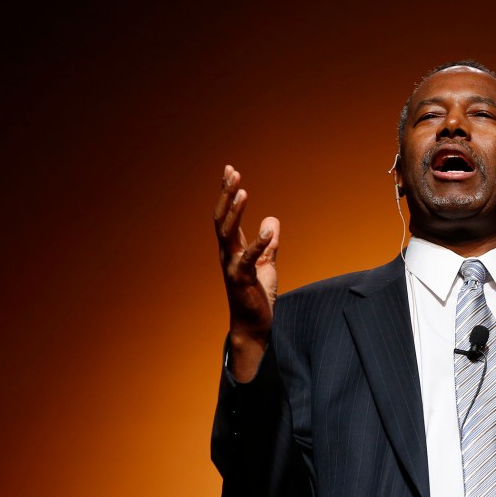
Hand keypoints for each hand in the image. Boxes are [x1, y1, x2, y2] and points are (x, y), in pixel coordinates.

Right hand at [213, 165, 279, 380]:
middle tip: (232, 173)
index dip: (227, 193)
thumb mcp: (266, 264)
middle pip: (222, 218)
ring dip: (234, 212)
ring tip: (242, 191)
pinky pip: (249, 258)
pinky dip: (259, 244)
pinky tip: (269, 230)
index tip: (230, 170)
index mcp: (232, 249)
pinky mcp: (242, 280)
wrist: (254, 326)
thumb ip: (268, 244)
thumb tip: (272, 220)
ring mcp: (232, 266)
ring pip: (227, 234)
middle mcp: (227, 254)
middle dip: (226, 195)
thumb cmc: (257, 296)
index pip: (227, 215)